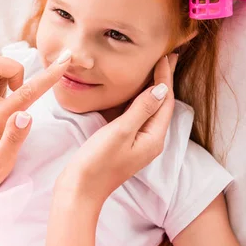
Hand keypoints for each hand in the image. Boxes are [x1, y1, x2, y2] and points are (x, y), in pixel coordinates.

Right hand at [58, 54, 176, 211]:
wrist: (79, 190)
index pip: (165, 101)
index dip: (165, 77)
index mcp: (153, 138)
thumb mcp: (121, 132)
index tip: (164, 55)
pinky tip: (131, 91)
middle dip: (163, 80)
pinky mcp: (123, 143)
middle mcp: (149, 140)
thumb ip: (141, 109)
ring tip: (152, 68)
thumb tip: (162, 88)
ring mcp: (136, 143)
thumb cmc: (98, 163)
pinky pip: (135, 116)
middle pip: (160, 105)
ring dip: (150, 88)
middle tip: (166, 56)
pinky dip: (136, 100)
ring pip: (148, 110)